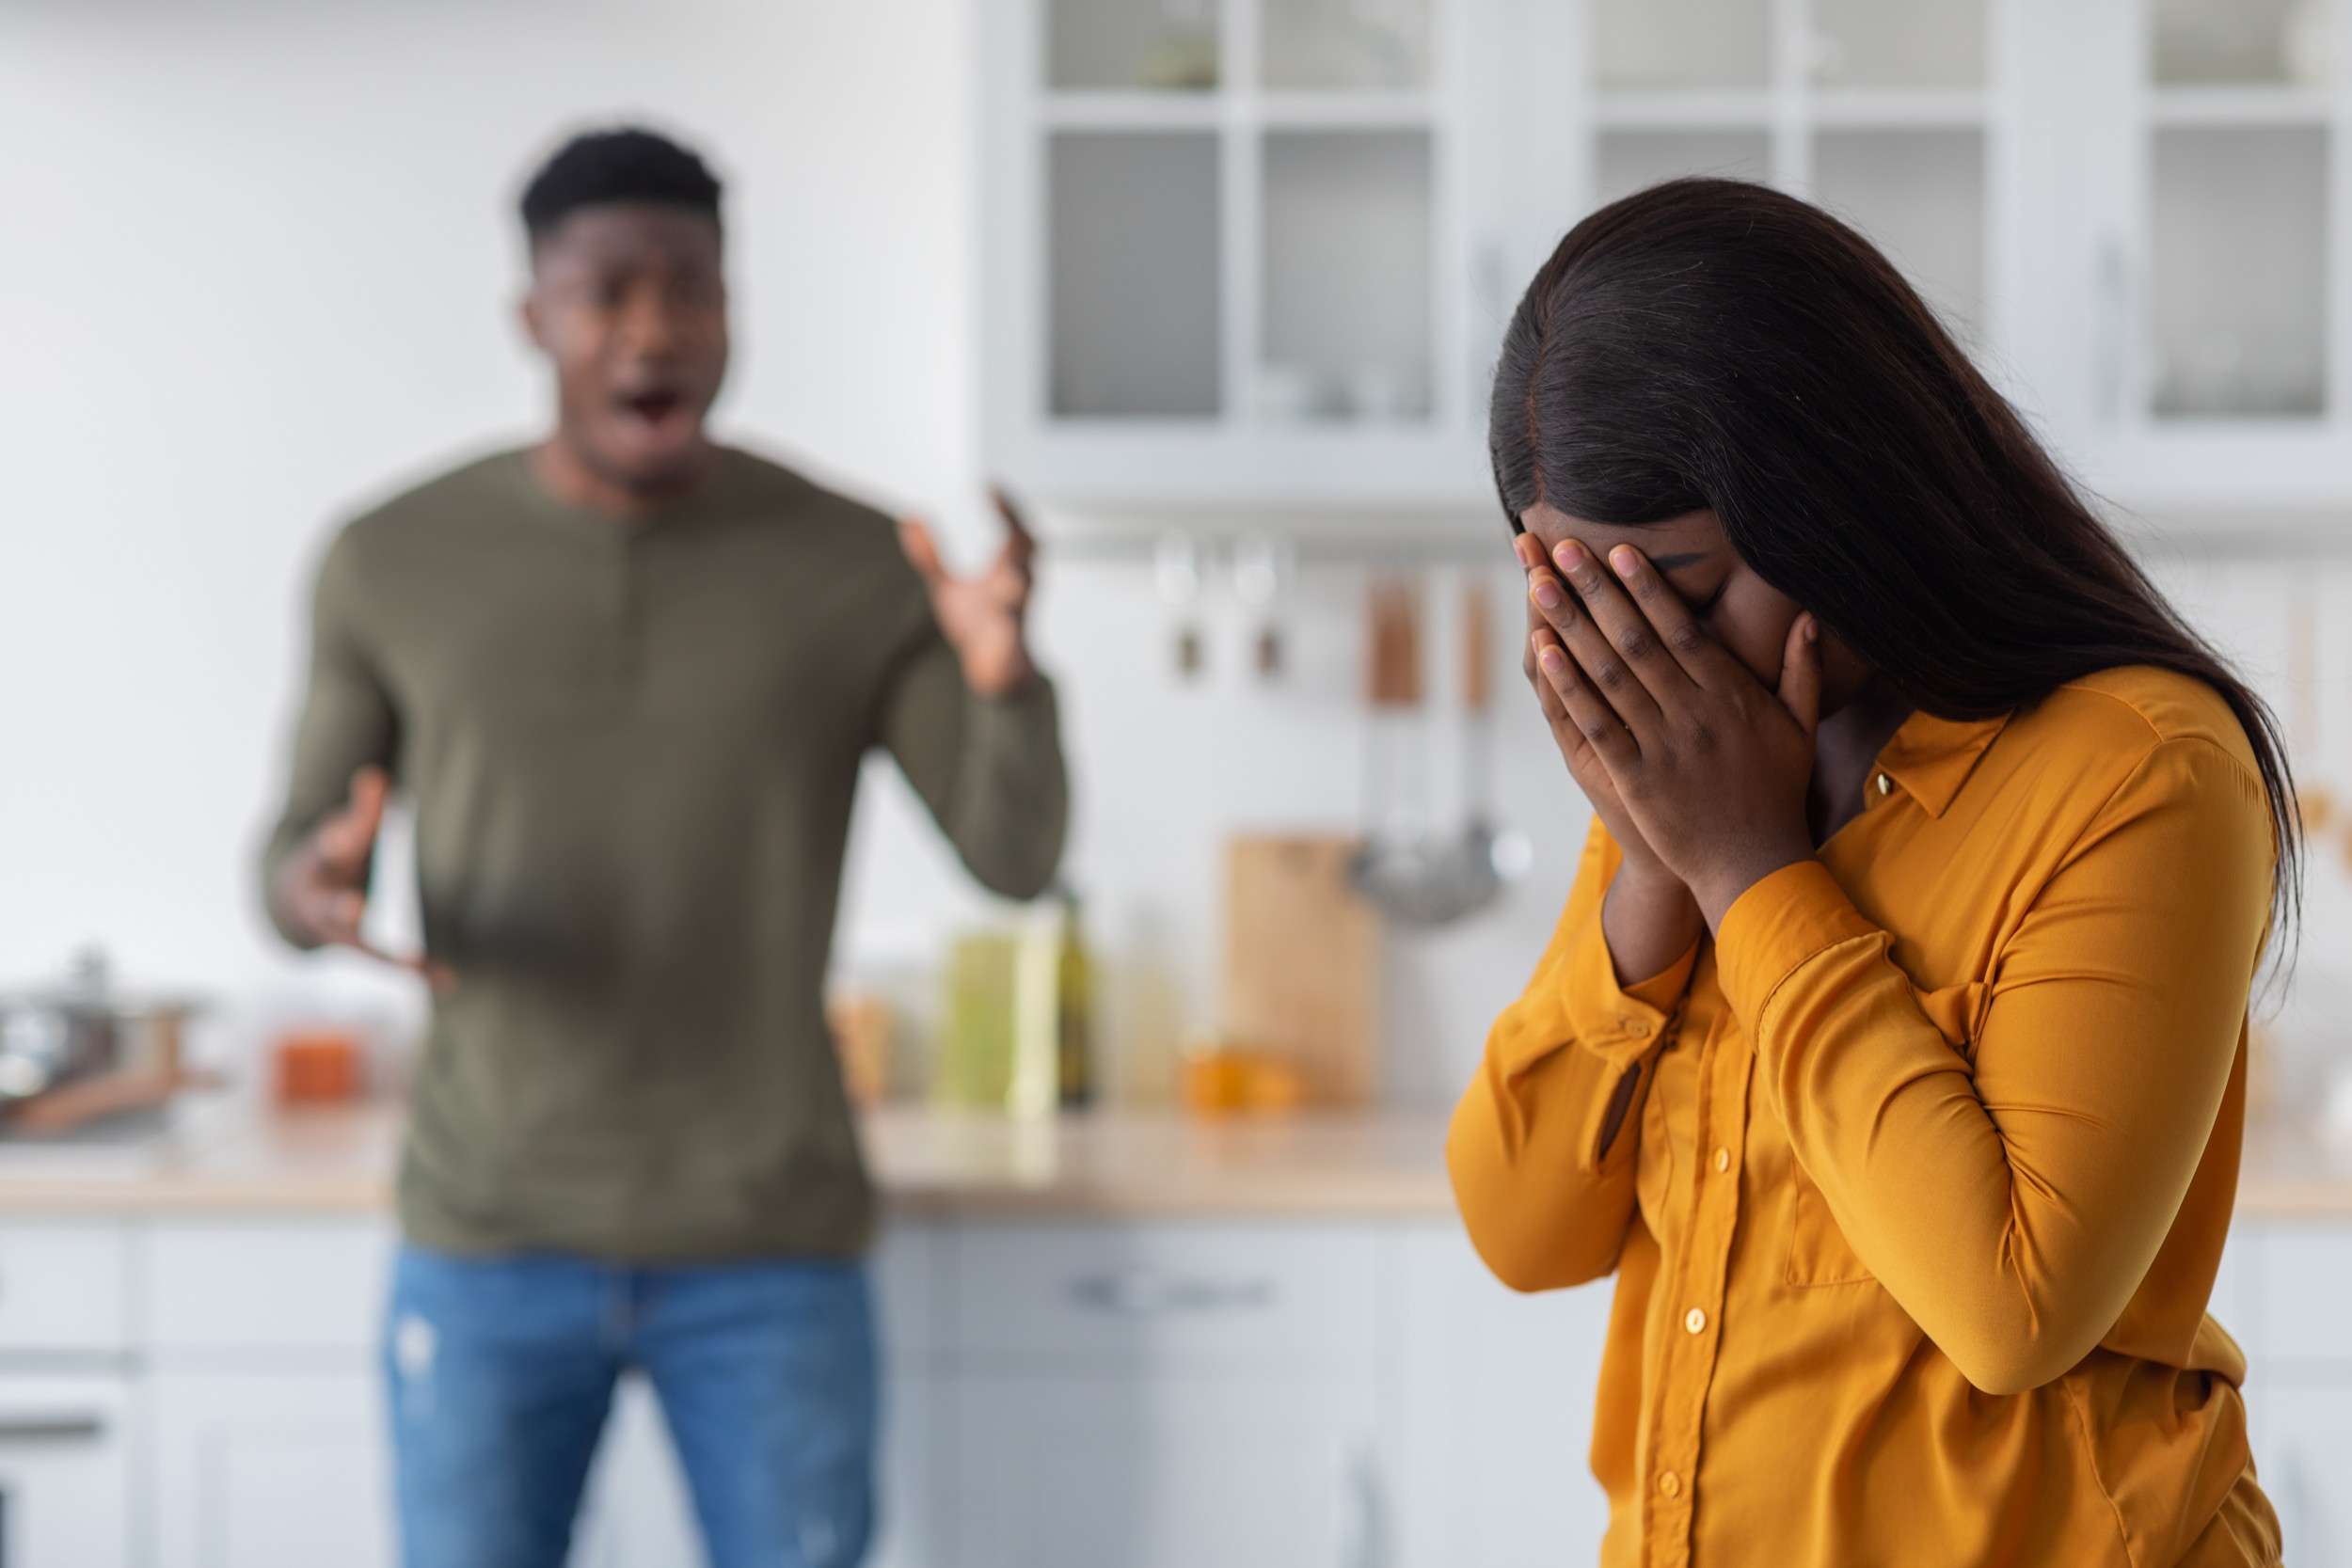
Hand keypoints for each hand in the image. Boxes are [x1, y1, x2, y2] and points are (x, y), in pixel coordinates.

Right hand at [274, 767, 452, 991]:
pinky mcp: (358, 950)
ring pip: (360, 947)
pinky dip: (417, 972)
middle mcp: (320, 907)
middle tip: (352, 907)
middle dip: (341, 908)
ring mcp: (338, 934)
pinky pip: (386, 965)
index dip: (335, 841)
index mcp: (314, 869)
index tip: (342, 835)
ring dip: (387, 956)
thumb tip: (375, 774)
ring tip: (413, 965)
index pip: (325, 851)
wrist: (292, 908)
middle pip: (330, 908)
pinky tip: (449, 982)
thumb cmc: (327, 863)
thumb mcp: (337, 835)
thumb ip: (359, 812)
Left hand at [900, 486, 1036, 698]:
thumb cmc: (977, 622)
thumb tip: (908, 517)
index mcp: (1007, 567)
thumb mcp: (945, 586)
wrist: (990, 669)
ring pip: (1024, 590)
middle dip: (1022, 536)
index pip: (1016, 529)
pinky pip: (1014, 630)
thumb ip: (929, 555)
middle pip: (1029, 553)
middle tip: (1010, 515)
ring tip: (1007, 569)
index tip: (991, 487)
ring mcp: (1016, 613)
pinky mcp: (1012, 642)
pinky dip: (1008, 622)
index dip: (1008, 507)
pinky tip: (1000, 612)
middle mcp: (1017, 585)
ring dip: (1017, 579)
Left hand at [1526, 537, 1820, 928]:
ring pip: (1609, 673)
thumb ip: (1802, 671)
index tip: (1618, 550)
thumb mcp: (1800, 729)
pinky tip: (1543, 653)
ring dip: (1570, 625)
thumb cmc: (1775, 794)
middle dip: (1596, 590)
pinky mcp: (1636, 778)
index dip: (1647, 588)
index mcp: (1731, 694)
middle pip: (1636, 639)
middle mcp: (1695, 712)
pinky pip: (1596, 722)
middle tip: (1562, 548)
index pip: (1682, 628)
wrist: (1753, 865)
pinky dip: (1568, 686)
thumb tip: (1807, 617)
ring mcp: (1663, 744)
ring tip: (1539, 585)